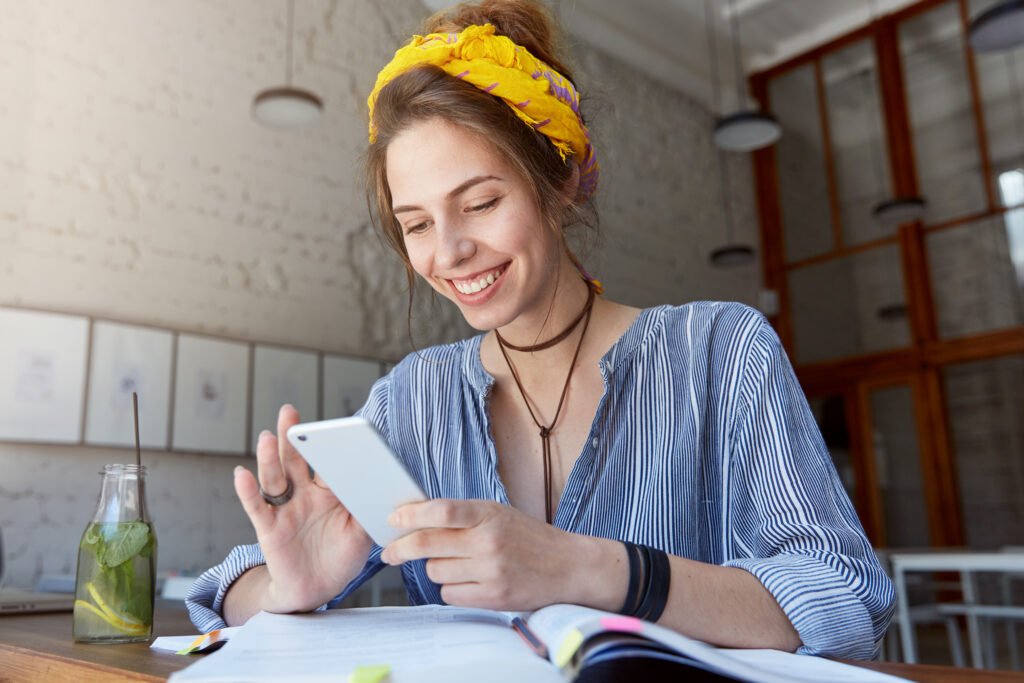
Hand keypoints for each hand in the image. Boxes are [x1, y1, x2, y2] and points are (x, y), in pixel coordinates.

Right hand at [233, 405, 373, 613]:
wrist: (319, 590)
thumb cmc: (342, 557)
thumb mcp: (362, 532)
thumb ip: (367, 509)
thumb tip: (382, 489)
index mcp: (330, 491)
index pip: (328, 462)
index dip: (329, 445)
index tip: (333, 427)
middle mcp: (305, 494)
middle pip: (296, 460)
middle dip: (292, 436)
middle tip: (289, 411)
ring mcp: (285, 508)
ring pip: (275, 478)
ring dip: (270, 458)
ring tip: (269, 437)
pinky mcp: (268, 528)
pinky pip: (256, 506)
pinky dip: (247, 490)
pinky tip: (241, 474)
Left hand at [380, 499, 595, 610]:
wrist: (567, 566)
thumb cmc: (528, 537)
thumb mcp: (498, 513)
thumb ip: (463, 514)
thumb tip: (416, 517)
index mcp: (489, 513)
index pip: (442, 510)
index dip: (411, 515)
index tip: (393, 519)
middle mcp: (489, 541)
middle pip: (427, 544)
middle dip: (401, 548)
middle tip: (390, 551)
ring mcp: (491, 571)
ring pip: (435, 572)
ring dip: (436, 568)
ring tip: (458, 563)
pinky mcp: (494, 597)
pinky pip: (450, 594)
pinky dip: (452, 588)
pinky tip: (469, 580)